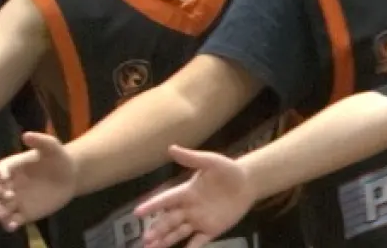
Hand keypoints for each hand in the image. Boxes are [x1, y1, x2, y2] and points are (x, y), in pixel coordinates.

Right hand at [0, 131, 77, 230]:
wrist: (70, 176)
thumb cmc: (58, 158)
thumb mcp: (52, 147)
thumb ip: (40, 140)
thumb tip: (26, 135)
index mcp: (13, 167)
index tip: (4, 176)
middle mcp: (10, 184)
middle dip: (0, 193)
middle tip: (11, 194)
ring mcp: (16, 200)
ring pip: (1, 208)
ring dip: (0, 212)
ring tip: (5, 214)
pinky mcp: (24, 213)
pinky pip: (12, 220)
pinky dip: (9, 224)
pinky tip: (13, 226)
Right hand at [135, 146, 251, 247]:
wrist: (248, 183)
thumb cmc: (228, 171)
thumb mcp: (211, 162)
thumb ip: (192, 158)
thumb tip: (171, 148)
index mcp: (186, 192)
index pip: (166, 200)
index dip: (152, 206)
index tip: (137, 212)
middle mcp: (188, 208)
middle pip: (169, 220)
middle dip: (157, 229)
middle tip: (146, 238)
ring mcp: (198, 221)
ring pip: (178, 232)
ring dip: (165, 240)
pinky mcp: (211, 230)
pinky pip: (198, 242)